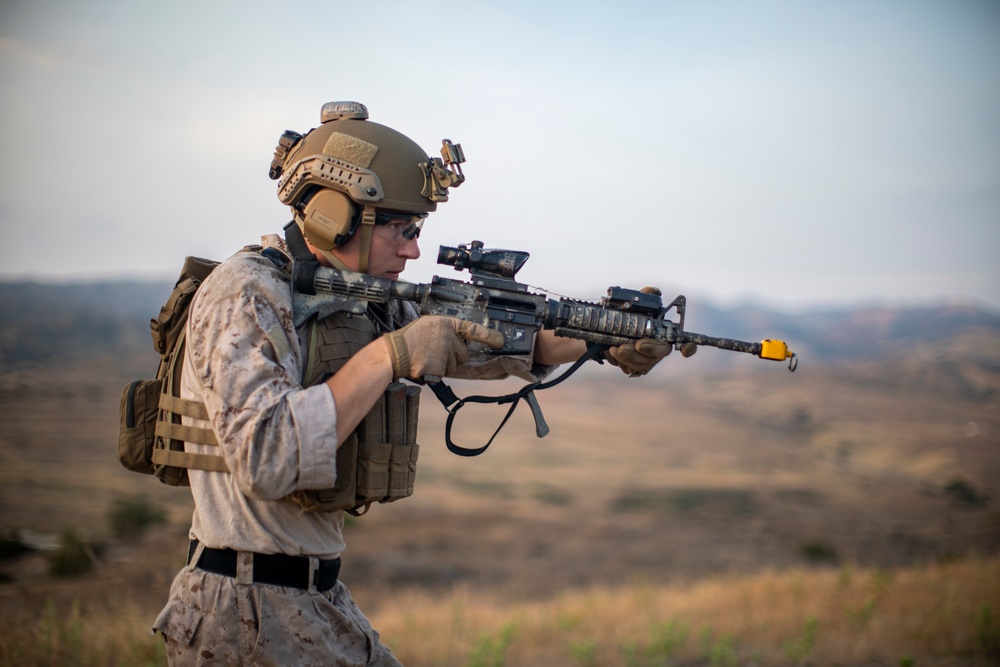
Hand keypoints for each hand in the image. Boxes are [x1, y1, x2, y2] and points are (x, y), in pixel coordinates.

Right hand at [383, 316, 503, 379]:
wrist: (394, 353)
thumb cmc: (408, 339)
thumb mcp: (429, 326)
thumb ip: (445, 331)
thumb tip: (459, 340)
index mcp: (446, 323)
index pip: (472, 329)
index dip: (488, 336)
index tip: (500, 341)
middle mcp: (448, 336)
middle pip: (463, 354)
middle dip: (452, 357)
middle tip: (433, 352)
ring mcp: (444, 352)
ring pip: (453, 365)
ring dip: (443, 365)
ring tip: (425, 357)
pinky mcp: (439, 367)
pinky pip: (444, 373)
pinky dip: (435, 373)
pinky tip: (424, 365)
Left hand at [603, 286, 694, 375]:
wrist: (600, 328)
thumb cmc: (622, 314)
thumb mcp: (632, 301)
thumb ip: (645, 295)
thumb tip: (655, 291)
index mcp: (662, 331)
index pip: (683, 341)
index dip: (689, 346)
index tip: (686, 347)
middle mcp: (657, 346)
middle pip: (661, 353)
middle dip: (650, 349)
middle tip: (637, 344)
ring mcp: (645, 359)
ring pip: (644, 363)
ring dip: (630, 356)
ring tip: (615, 346)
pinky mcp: (631, 367)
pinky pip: (629, 368)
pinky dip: (619, 360)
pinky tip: (611, 351)